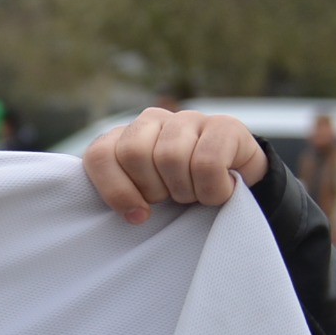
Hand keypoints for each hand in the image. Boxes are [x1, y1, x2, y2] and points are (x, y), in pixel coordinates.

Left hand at [82, 108, 267, 224]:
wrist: (235, 187)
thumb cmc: (179, 195)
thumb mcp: (143, 198)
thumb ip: (122, 193)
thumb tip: (128, 211)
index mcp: (123, 137)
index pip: (99, 155)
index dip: (116, 190)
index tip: (138, 216)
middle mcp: (152, 120)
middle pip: (134, 153)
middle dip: (153, 188)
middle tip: (171, 198)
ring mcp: (188, 118)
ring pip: (170, 157)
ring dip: (185, 191)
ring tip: (196, 194)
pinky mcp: (224, 125)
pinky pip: (207, 162)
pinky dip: (213, 189)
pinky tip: (220, 190)